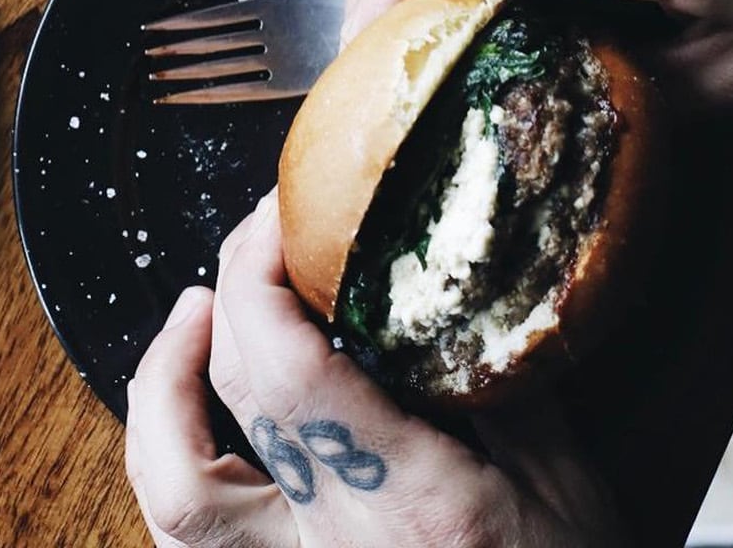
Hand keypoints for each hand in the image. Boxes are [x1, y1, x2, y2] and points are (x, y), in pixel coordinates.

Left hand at [126, 193, 625, 547]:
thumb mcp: (568, 488)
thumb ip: (504, 382)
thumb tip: (460, 279)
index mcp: (408, 504)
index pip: (289, 375)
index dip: (257, 276)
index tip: (278, 217)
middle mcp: (331, 545)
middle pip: (234, 397)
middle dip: (233, 289)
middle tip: (260, 236)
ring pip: (174, 485)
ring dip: (165, 381)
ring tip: (197, 310)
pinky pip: (189, 533)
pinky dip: (170, 454)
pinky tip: (192, 407)